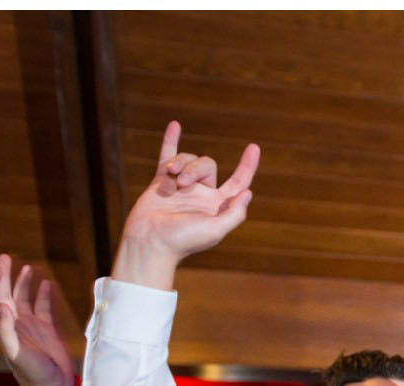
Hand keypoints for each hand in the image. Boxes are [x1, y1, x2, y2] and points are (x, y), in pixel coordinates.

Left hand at [0, 255, 73, 385]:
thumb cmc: (34, 374)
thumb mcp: (17, 353)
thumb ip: (7, 329)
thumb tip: (3, 304)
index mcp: (4, 327)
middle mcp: (14, 324)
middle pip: (4, 294)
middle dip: (4, 275)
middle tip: (6, 257)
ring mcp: (30, 326)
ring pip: (23, 298)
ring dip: (22, 282)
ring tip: (27, 267)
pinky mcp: (46, 330)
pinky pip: (42, 307)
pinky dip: (43, 294)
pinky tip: (47, 284)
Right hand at [114, 121, 260, 289]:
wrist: (150, 242)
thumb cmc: (183, 240)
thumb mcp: (215, 230)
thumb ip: (234, 213)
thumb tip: (247, 192)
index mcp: (218, 206)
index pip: (238, 182)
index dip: (247, 166)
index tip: (253, 147)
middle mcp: (202, 194)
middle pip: (207, 165)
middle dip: (195, 168)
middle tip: (182, 184)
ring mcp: (181, 186)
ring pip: (188, 160)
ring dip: (180, 164)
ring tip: (170, 177)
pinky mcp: (161, 181)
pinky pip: (167, 156)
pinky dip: (170, 141)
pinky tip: (175, 125)